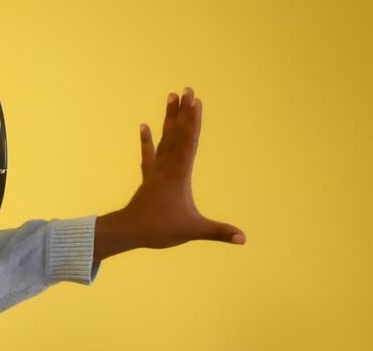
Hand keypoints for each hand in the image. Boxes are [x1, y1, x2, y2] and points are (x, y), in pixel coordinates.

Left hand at [100, 87, 244, 256]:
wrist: (129, 231)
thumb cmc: (160, 230)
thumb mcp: (193, 231)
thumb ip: (218, 232)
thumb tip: (243, 239)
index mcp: (179, 175)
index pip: (188, 142)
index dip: (193, 121)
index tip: (196, 101)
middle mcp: (167, 167)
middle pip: (177, 133)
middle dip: (183, 111)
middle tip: (186, 88)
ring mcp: (156, 171)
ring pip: (164, 139)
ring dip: (168, 118)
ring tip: (170, 96)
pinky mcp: (148, 178)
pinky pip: (148, 155)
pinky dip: (147, 141)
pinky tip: (144, 125)